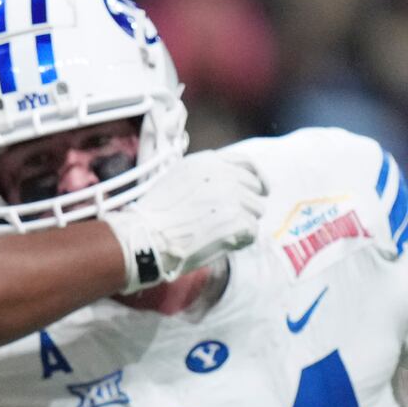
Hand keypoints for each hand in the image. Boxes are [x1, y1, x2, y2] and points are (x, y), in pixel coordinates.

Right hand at [105, 150, 266, 291]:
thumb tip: (231, 182)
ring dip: (241, 224)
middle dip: (245, 205)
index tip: (261, 189)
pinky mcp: (239, 221)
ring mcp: (234, 198)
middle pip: (255, 189)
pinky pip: (252, 232)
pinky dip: (238, 241)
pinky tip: (216, 243)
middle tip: (224, 222)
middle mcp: (224, 175)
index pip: (247, 164)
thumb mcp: (176, 179)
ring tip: (215, 233)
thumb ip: (206, 176)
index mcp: (208, 162)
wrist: (146, 239)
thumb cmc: (154, 216)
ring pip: (256, 211)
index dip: (256, 178)